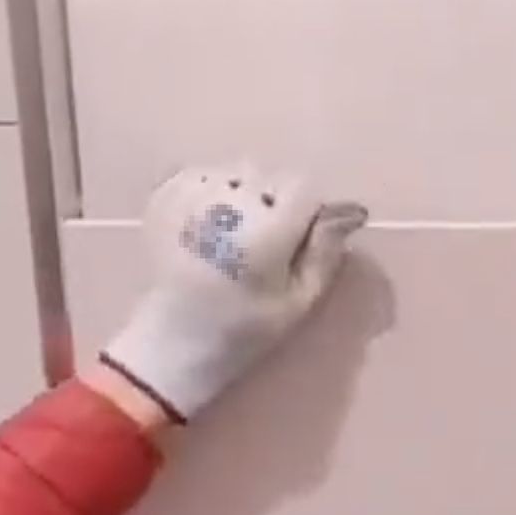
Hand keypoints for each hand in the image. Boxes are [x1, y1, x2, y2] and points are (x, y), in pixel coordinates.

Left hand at [101, 165, 366, 421]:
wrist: (174, 340)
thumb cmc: (243, 329)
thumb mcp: (298, 302)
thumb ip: (325, 254)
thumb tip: (349, 213)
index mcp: (268, 229)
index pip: (304, 189)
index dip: (306, 214)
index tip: (296, 242)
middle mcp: (231, 201)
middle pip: (270, 180)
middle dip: (273, 205)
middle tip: (261, 246)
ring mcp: (194, 194)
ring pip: (237, 173)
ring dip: (242, 195)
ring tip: (231, 234)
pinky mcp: (166, 194)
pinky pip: (203, 175)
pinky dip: (210, 192)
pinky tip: (207, 226)